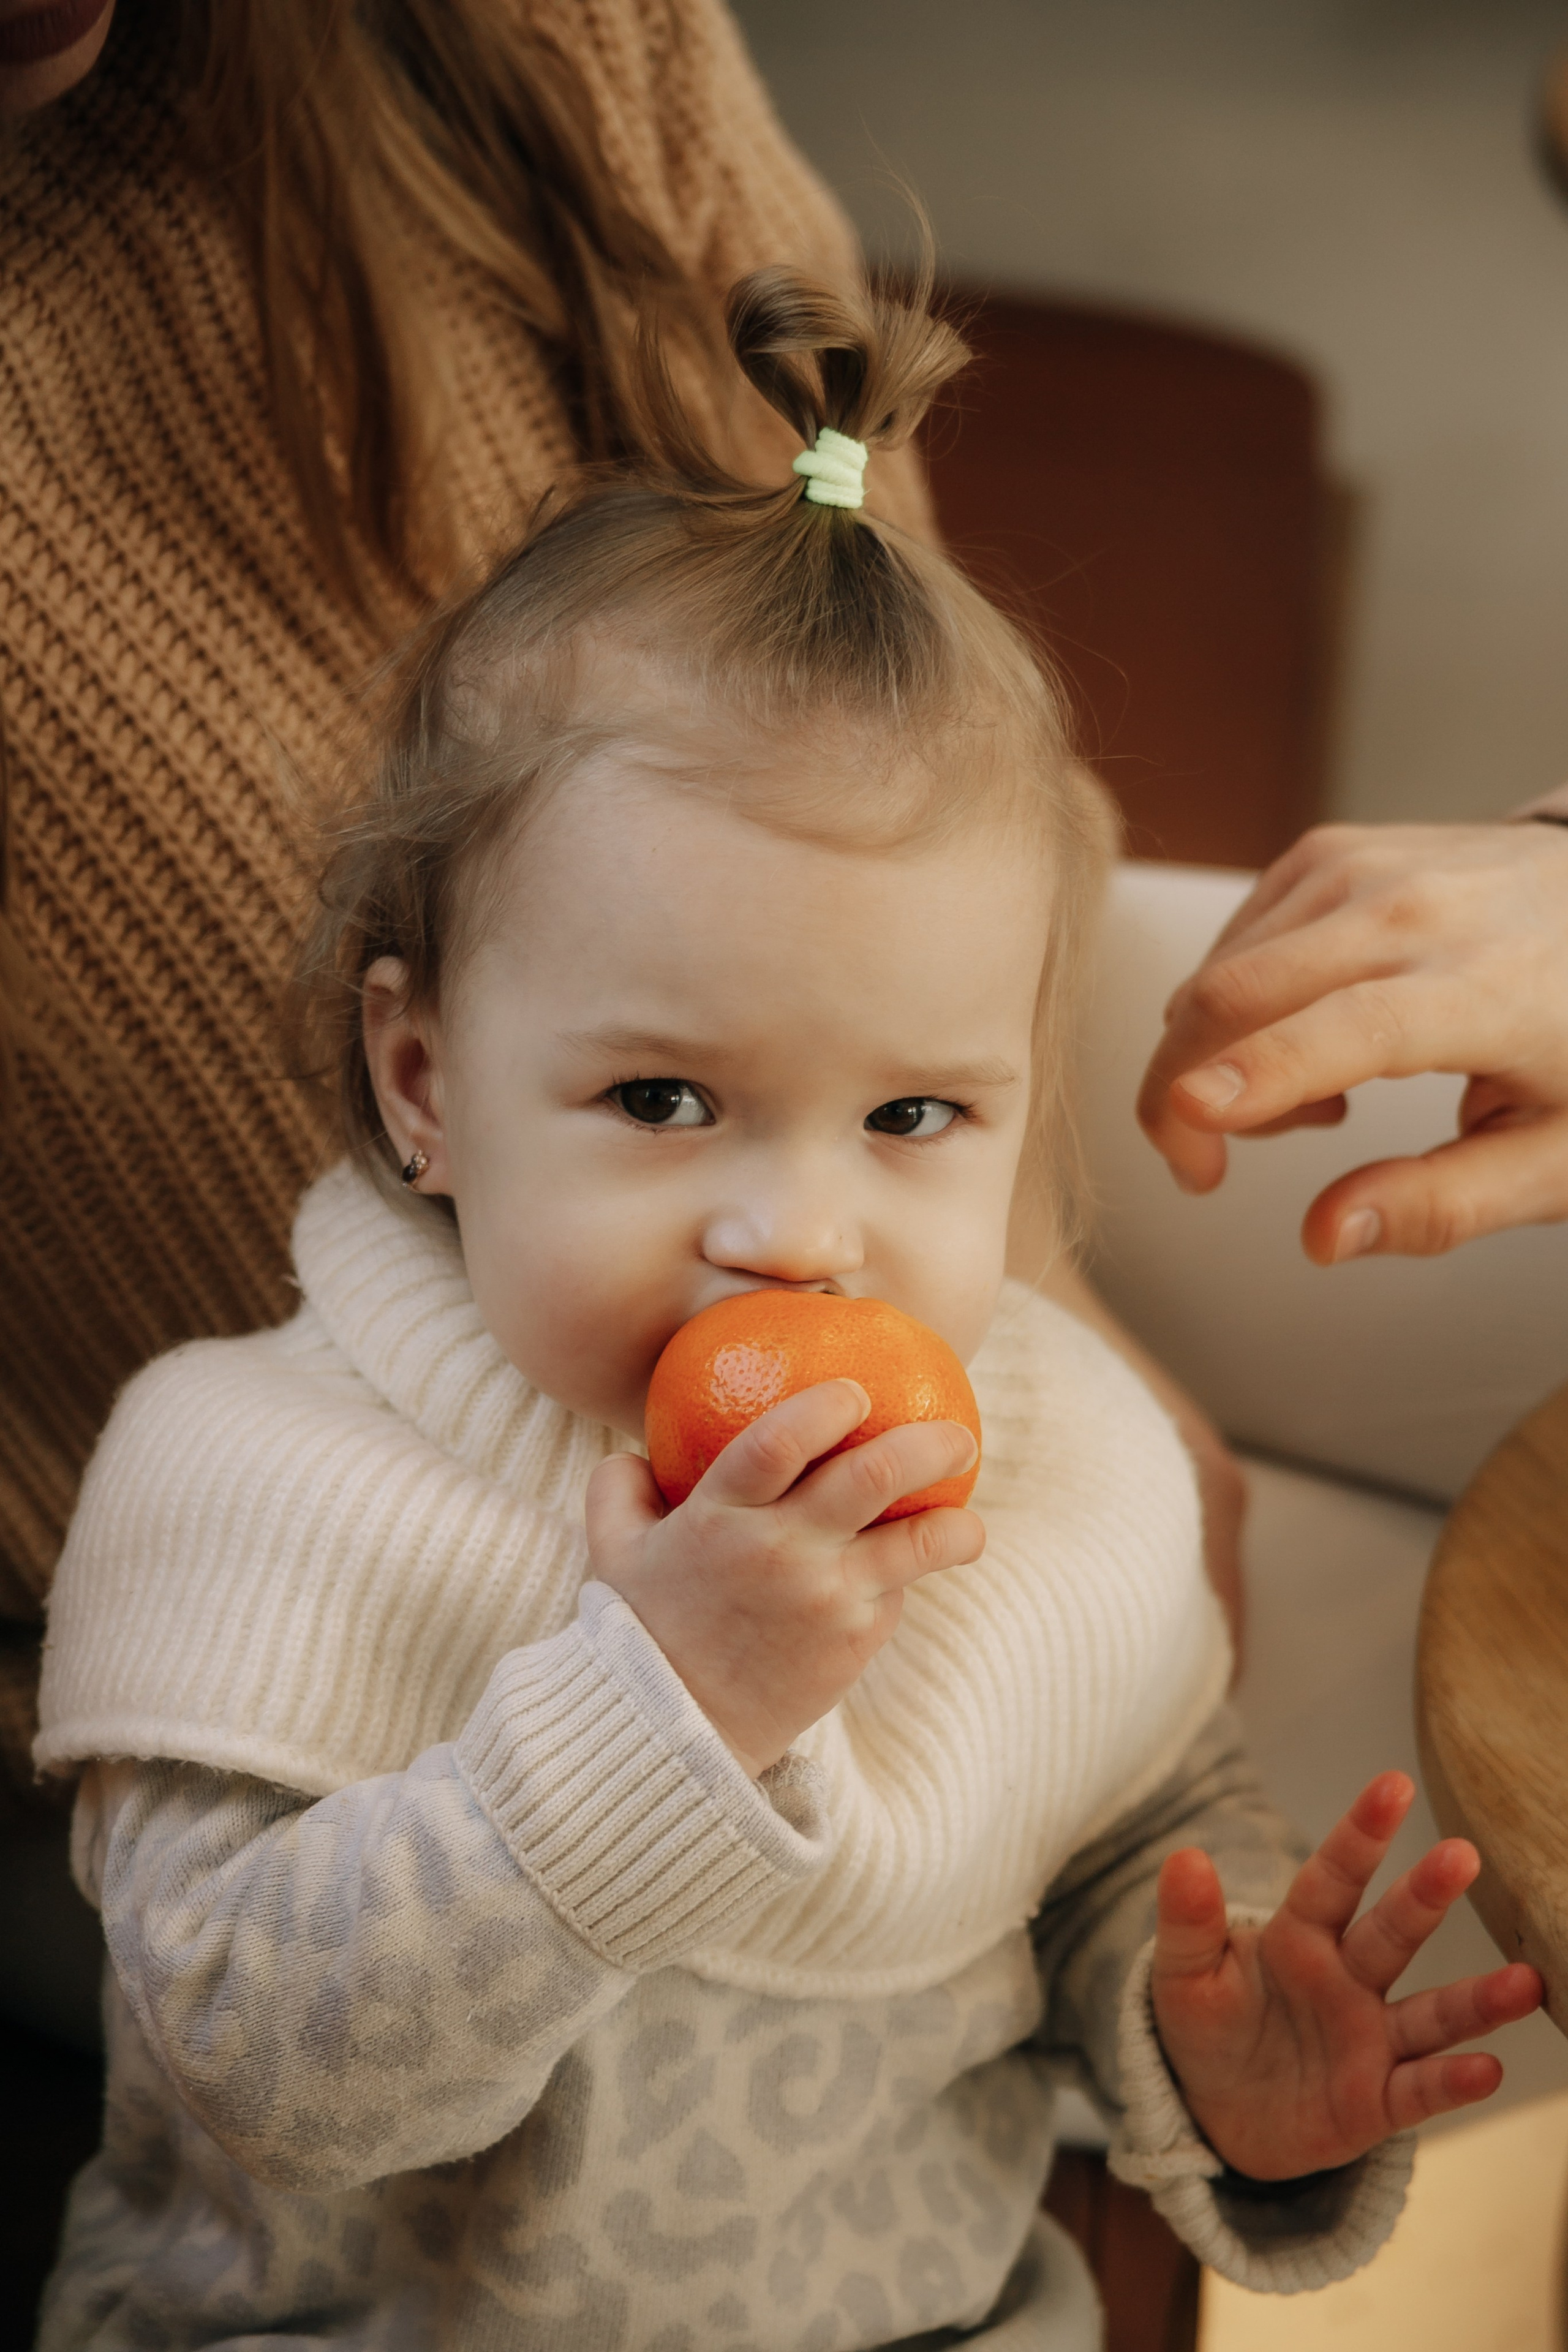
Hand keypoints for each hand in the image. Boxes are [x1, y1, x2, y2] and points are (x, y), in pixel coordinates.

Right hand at [586, 1380, 981, 1777]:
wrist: (675, 1732)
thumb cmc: (644, 1627)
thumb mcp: (615, 1550)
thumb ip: (619, 1486)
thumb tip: (637, 1445)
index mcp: (719, 1516)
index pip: (782, 1439)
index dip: (827, 1406)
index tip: (856, 1391)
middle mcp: (779, 1552)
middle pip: (874, 1476)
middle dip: (929, 1444)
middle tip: (957, 1434)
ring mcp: (824, 1599)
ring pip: (918, 1543)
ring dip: (958, 1522)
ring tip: (967, 1516)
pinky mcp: (855, 1642)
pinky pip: (897, 1593)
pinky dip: (909, 1577)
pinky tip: (912, 1569)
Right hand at [1136, 821, 1567, 1260]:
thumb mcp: (1555, 1154)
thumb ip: (1444, 1204)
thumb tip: (1324, 1236)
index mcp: (1484, 991)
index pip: (1351, 1026)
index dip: (1262, 1074)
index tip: (1187, 1117)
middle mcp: (1414, 911)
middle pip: (1241, 991)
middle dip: (1180, 1094)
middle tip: (1203, 1170)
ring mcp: (1364, 869)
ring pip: (1222, 971)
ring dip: (1220, 1057)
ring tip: (1319, 1102)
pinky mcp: (1329, 854)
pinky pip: (1235, 942)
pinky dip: (1237, 1005)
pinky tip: (1306, 1035)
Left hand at [1151, 1772, 1542, 2179]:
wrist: (1216, 2112)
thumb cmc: (1208, 2026)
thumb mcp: (1183, 1975)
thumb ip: (1188, 1922)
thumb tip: (1183, 1856)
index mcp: (1299, 1937)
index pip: (1333, 1876)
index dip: (1361, 1833)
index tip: (1393, 1784)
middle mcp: (1348, 1980)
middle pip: (1391, 1932)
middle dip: (1424, 1895)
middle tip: (1463, 1854)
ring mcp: (1370, 2040)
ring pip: (1432, 2013)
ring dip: (1477, 1999)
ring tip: (1527, 1981)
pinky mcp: (1378, 2102)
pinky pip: (1421, 2089)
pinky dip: (1453, 2081)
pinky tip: (1488, 2067)